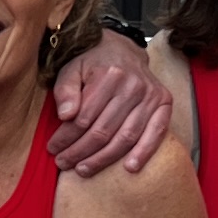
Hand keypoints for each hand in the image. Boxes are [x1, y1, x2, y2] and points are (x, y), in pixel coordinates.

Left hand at [47, 29, 174, 176]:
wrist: (123, 48)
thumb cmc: (93, 62)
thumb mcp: (71, 68)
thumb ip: (65, 90)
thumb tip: (65, 116)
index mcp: (109, 75)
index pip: (84, 118)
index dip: (66, 138)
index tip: (53, 149)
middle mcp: (133, 86)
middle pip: (103, 131)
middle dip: (80, 152)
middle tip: (64, 163)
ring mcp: (151, 95)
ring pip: (125, 138)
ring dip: (103, 159)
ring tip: (84, 169)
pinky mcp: (164, 102)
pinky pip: (156, 132)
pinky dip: (144, 152)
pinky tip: (130, 168)